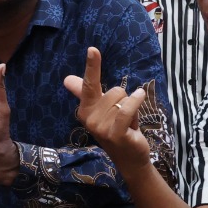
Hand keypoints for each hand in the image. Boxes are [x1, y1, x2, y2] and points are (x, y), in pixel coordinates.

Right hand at [64, 46, 149, 169]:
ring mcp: (101, 128)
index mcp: (85, 110)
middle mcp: (89, 118)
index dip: (92, 66)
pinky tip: (140, 96)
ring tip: (128, 122)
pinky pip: (127, 109)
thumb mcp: (102, 109)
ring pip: (122, 99)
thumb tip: (67, 79)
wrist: (129, 157)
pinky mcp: (115, 134)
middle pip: (114, 91)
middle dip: (124, 101)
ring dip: (131, 108)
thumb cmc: (117, 129)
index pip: (89, 84)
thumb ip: (86, 92)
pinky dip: (136, 100)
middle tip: (122, 118)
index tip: (93, 49)